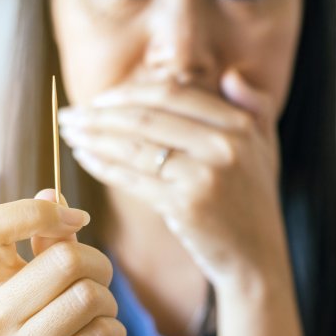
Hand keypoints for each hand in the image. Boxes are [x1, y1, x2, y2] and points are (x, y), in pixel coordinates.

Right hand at [0, 189, 125, 335]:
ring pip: (89, 297)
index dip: (36, 211)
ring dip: (109, 304)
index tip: (74, 218)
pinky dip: (116, 334)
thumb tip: (51, 187)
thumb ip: (52, 239)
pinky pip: (103, 333)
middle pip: (65, 260)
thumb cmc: (65, 325)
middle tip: (99, 284)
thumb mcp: (53, 281)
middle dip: (99, 266)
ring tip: (99, 318)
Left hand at [58, 69, 288, 286]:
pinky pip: (132, 178)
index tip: (99, 99)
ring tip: (68, 133)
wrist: (258, 260)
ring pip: (134, 146)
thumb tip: (231, 75)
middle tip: (69, 114)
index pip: (173, 94)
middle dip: (99, 113)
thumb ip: (255, 108)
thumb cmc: (255, 204)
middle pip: (146, 117)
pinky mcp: (184, 205)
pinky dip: (103, 165)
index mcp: (238, 126)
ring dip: (93, 137)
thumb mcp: (266, 150)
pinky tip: (84, 158)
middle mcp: (223, 145)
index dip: (129, 92)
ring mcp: (204, 175)